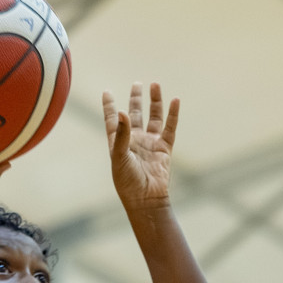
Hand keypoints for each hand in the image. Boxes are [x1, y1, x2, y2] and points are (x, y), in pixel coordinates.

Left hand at [104, 83, 178, 210]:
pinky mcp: (164, 149)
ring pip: (153, 117)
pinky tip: (175, 100)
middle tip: (137, 84)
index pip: (112, 120)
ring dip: (154, 102)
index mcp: (119, 142)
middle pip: (135, 114)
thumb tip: (123, 112)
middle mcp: (134, 140)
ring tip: (155, 85)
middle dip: (136, 99)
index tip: (107, 92)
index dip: (109, 106)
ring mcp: (150, 143)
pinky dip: (173, 114)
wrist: (146, 198)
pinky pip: (169, 128)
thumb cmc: (127, 181)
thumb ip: (121, 134)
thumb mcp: (119, 157)